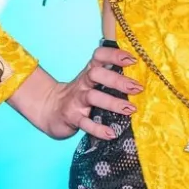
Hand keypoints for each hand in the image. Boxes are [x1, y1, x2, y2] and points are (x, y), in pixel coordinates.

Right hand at [7, 42, 143, 138]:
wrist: (49, 109)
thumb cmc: (79, 95)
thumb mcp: (91, 82)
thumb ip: (110, 77)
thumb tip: (139, 78)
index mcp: (89, 72)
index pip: (99, 56)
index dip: (114, 55)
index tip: (132, 59)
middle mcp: (82, 83)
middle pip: (96, 75)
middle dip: (117, 80)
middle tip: (137, 88)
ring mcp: (76, 100)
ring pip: (92, 97)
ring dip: (113, 103)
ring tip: (130, 109)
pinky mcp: (72, 117)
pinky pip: (85, 123)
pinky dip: (98, 129)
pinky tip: (112, 134)